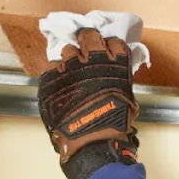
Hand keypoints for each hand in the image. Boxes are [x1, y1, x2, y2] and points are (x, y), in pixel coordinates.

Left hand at [38, 29, 139, 178]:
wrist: (92, 141)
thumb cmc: (115, 125)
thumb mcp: (127, 98)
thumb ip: (119, 80)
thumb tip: (114, 76)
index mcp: (116, 63)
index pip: (114, 42)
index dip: (110, 46)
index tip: (107, 51)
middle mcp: (93, 58)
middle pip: (89, 36)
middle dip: (88, 39)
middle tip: (86, 48)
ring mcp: (70, 67)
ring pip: (68, 49)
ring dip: (70, 58)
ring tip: (71, 70)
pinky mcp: (50, 78)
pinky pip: (51, 67)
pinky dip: (55, 74)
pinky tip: (58, 85)